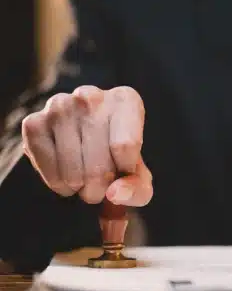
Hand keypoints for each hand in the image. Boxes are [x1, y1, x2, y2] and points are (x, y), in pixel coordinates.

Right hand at [22, 85, 152, 205]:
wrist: (86, 144)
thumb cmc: (119, 158)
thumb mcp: (138, 175)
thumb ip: (137, 189)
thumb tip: (114, 193)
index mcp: (126, 100)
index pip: (126, 146)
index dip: (125, 171)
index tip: (125, 168)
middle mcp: (91, 96)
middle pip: (99, 165)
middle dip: (101, 188)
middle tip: (102, 185)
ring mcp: (59, 106)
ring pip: (73, 172)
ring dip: (80, 188)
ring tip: (85, 180)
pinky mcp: (33, 122)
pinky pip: (48, 170)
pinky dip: (59, 184)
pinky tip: (66, 177)